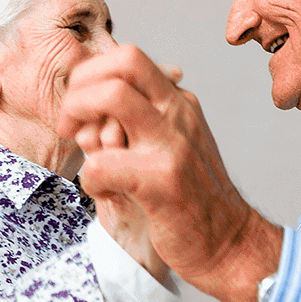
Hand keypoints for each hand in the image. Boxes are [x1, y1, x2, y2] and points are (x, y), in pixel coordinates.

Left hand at [61, 45, 281, 301]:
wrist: (229, 244)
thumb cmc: (191, 201)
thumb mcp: (171, 146)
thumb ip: (138, 123)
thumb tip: (88, 109)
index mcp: (179, 102)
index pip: (128, 57)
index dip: (91, 75)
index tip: (80, 110)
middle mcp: (178, 114)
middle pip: (122, 62)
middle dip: (80, 88)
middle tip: (70, 125)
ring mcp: (172, 145)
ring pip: (111, 98)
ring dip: (81, 123)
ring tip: (88, 157)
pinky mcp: (162, 181)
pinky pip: (101, 163)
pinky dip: (90, 180)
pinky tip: (105, 194)